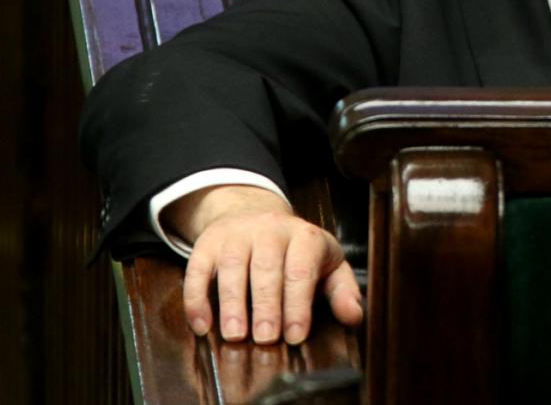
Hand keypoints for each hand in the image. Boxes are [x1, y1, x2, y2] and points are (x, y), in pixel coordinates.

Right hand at [165, 185, 363, 344]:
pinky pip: (198, 268)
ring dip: (232, 302)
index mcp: (304, 236)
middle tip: (266, 338)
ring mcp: (237, 234)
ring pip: (232, 265)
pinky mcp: (209, 242)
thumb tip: (353, 316)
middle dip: (267, 305)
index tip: (296, 335)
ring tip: (235, 334)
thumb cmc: (296, 250)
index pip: (302, 269)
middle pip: (267, 267)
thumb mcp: (327, 264)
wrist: (253, 212)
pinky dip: (197, 297)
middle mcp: (270, 229)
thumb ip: (342, 290)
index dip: (298, 304)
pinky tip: (202, 324)